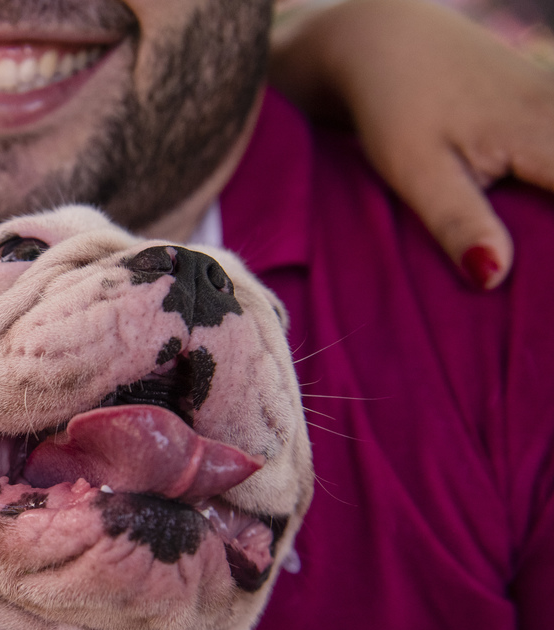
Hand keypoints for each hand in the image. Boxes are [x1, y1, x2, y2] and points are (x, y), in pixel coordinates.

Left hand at [271, 0, 553, 288]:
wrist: (384, 39)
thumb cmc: (394, 104)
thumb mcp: (415, 170)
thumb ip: (458, 222)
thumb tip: (493, 277)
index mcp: (544, 134)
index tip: (548, 297)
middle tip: (538, 297)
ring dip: (552, 217)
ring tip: (534, 259)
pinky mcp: (553, 109)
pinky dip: (549, 193)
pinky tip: (534, 227)